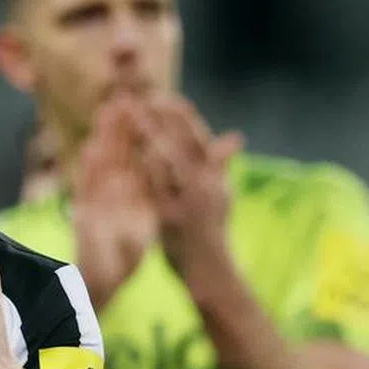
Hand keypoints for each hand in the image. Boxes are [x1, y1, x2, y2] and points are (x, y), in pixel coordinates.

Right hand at [70, 95, 158, 310]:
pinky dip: (89, 170)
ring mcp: (94, 202)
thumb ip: (153, 201)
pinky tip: (92, 149)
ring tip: (106, 111)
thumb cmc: (122, 258)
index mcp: (124, 195)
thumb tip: (168, 181)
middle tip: (122, 96)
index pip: (132, 158)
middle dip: (118, 127)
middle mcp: (108, 194)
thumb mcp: (144, 224)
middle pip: (114, 154)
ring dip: (103, 139)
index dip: (136, 134)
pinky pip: (87, 190)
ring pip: (99, 165)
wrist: (101, 284)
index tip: (142, 106)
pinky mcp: (84, 217)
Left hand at [137, 96, 242, 275]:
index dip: (181, 115)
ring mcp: (190, 202)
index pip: (199, 136)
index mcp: (215, 176)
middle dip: (165, 119)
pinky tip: (133, 155)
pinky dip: (147, 171)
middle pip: (185, 143)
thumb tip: (235, 138)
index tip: (162, 96)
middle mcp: (207, 185)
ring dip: (154, 138)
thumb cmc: (211, 231)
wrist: (210, 271)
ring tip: (135, 118)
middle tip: (144, 98)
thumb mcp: (221, 195)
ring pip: (173, 162)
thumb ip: (221, 165)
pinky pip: (158, 190)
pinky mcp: (173, 219)